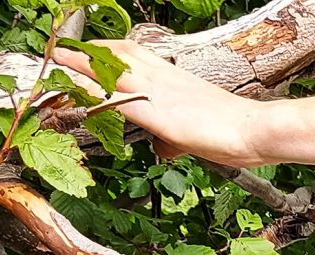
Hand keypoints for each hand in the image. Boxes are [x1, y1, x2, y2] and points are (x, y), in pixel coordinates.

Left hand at [54, 40, 314, 169]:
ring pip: (114, 71)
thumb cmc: (235, 132)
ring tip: (57, 60)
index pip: (133, 55)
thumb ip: (174, 134)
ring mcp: (162, 95)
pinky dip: (97, 93)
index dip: (106, 51)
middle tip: (59, 49)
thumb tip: (164, 144)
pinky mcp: (162, 116)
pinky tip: (78, 90)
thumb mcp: (197, 132)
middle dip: (86, 51)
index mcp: (174, 79)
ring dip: (83, 65)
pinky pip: (122, 100)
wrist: (257, 130)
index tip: (83, 50)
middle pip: (118, 55)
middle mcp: (164, 80)